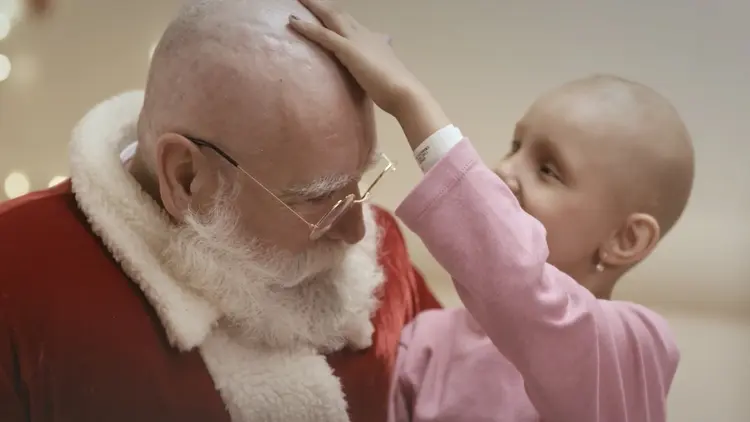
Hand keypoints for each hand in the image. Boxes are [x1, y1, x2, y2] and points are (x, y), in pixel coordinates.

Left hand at [288, 0, 422, 116]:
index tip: (327, 11)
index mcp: (375, 39)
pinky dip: (307, 27)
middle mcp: (365, 34)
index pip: (352, 23)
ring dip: (314, 7)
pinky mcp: (348, 50)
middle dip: (323, 6)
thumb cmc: (396, 88)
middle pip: (340, 14)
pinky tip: (293, 22)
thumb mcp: (387, 69)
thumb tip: (384, 48)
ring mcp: (356, 40)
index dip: (338, 16)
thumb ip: (381, 59)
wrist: (404, 92)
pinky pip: (323, 35)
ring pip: (331, 17)